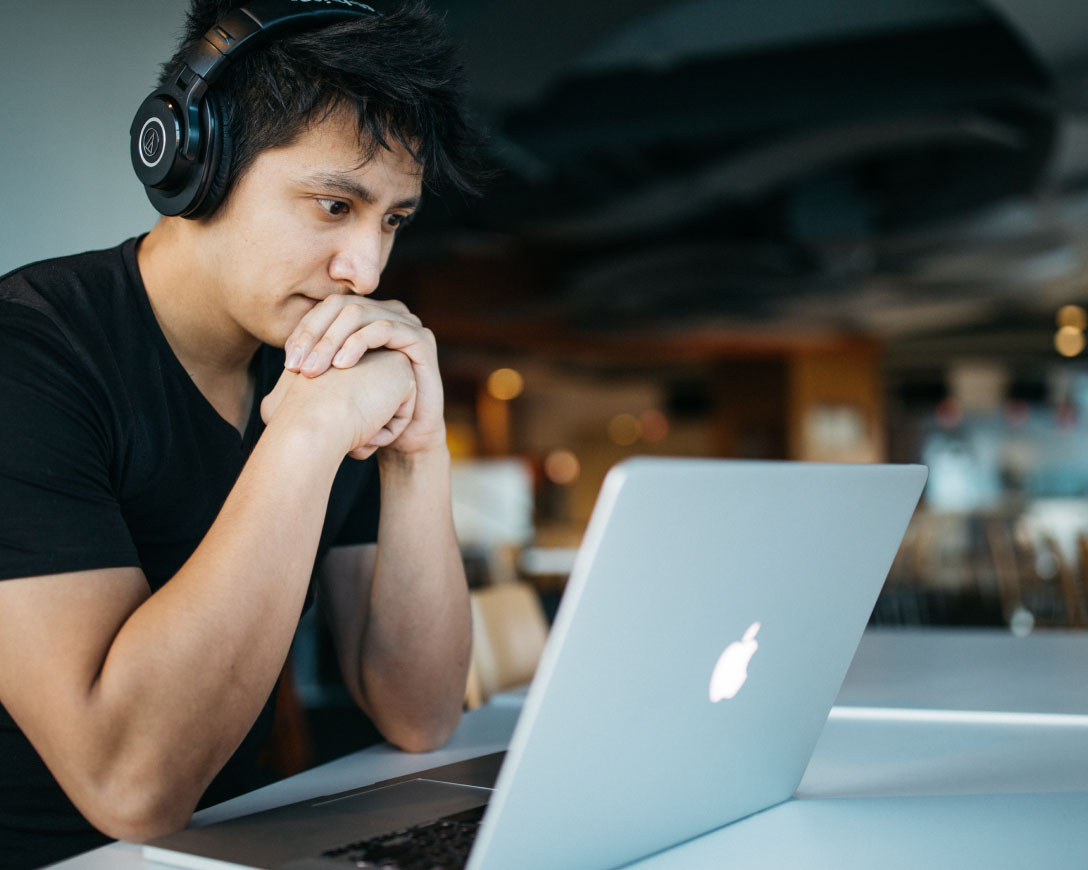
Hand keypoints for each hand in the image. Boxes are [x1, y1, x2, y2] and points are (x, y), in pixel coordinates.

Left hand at [283, 296, 445, 455]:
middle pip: (340, 306)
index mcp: (365, 319)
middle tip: (297, 367)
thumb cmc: (368, 414)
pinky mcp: (421, 338)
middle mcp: (385, 314)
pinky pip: (384, 328)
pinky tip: (342, 365)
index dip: (303, 331)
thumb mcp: (334, 387)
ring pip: (359, 313)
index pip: (326, 309)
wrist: (405, 439)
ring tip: (315, 370)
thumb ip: (313, 368)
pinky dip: (359, 343)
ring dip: (331, 340)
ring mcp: (406, 323)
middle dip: (314, 335)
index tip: (288, 363)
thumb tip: (282, 366)